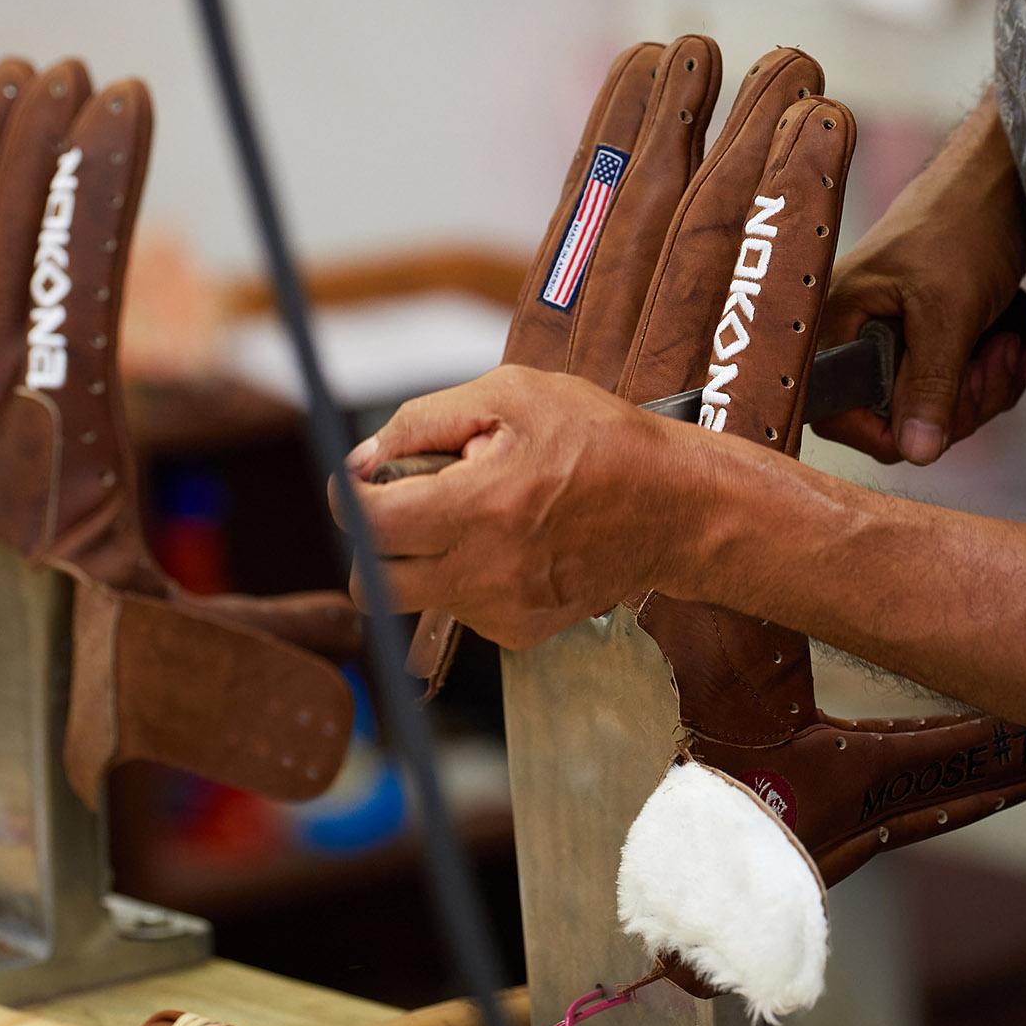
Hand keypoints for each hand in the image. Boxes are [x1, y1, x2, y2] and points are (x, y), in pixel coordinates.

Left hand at [332, 365, 692, 649]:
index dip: (351, 499)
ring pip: (419, 597)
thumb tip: (361, 460)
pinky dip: (468, 577)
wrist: (674, 505)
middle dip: (373, 546)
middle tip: (405, 508)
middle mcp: (487, 571)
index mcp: (481, 506)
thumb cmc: (596, 437)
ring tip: (483, 514)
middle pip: (372, 586)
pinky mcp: (522, 632)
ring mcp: (504, 610)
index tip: (363, 483)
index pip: (368, 526)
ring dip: (427, 558)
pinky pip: (462, 609)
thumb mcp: (510, 393)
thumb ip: (422, 422)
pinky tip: (510, 543)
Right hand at [816, 87, 1025, 465]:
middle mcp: (854, 335)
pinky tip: (1012, 341)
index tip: (945, 415)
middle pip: (898, 417)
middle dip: (959, 399)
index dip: (894, 427)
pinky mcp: (927, 335)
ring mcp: (894, 337)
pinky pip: (955, 383)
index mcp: (835, 323)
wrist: (1002, 180)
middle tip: (996, 360)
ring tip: (1010, 344)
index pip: (840, 413)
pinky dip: (990, 371)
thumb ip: (930, 384)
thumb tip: (917, 452)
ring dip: (983, 385)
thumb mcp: (949, 309)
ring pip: (934, 405)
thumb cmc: (962, 223)